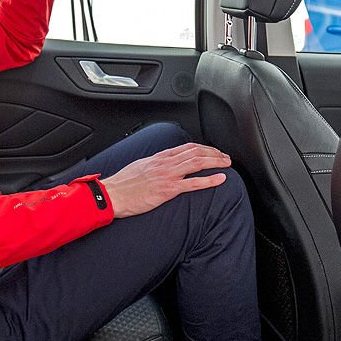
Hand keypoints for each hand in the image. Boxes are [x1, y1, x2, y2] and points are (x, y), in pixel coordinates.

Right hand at [100, 143, 230, 218]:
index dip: (204, 148)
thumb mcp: (140, 166)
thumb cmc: (123, 184)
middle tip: (226, 157)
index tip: (213, 151)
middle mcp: (166, 163)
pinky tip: (220, 179)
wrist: (113, 194)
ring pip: (197, 163)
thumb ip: (155, 164)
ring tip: (227, 164)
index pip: (187, 147)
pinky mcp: (168, 190)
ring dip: (216, 162)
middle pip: (196, 152)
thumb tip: (164, 163)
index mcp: (160, 157)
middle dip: (214, 153)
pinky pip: (193, 183)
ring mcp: (168, 175)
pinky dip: (209, 180)